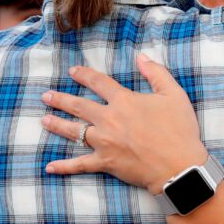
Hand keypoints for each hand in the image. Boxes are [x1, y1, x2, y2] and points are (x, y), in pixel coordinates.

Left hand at [40, 54, 207, 194]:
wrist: (179, 166)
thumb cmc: (179, 130)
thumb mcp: (174, 95)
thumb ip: (156, 73)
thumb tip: (141, 57)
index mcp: (124, 101)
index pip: (99, 83)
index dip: (84, 75)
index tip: (72, 71)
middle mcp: (109, 120)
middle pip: (78, 106)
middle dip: (60, 100)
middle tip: (46, 96)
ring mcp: (104, 142)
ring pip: (74, 131)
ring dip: (57, 125)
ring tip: (43, 120)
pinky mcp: (105, 163)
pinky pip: (80, 164)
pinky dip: (64, 166)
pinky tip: (49, 167)